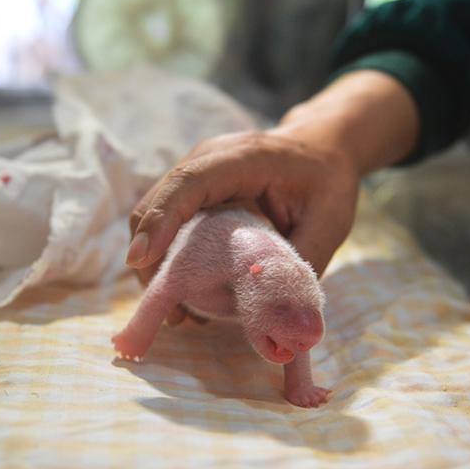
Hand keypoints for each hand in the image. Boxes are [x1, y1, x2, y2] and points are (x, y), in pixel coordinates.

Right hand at [126, 71, 419, 323]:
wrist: (320, 150)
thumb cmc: (327, 182)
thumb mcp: (328, 223)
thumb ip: (300, 266)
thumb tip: (277, 318)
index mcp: (244, 157)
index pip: (190, 181)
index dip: (162, 219)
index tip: (140, 259)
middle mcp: (209, 158)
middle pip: (158, 201)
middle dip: (151, 257)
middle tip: (172, 312)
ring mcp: (196, 172)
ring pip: (153, 215)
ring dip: (156, 264)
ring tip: (180, 313)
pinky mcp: (192, 192)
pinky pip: (166, 223)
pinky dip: (167, 258)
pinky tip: (187, 294)